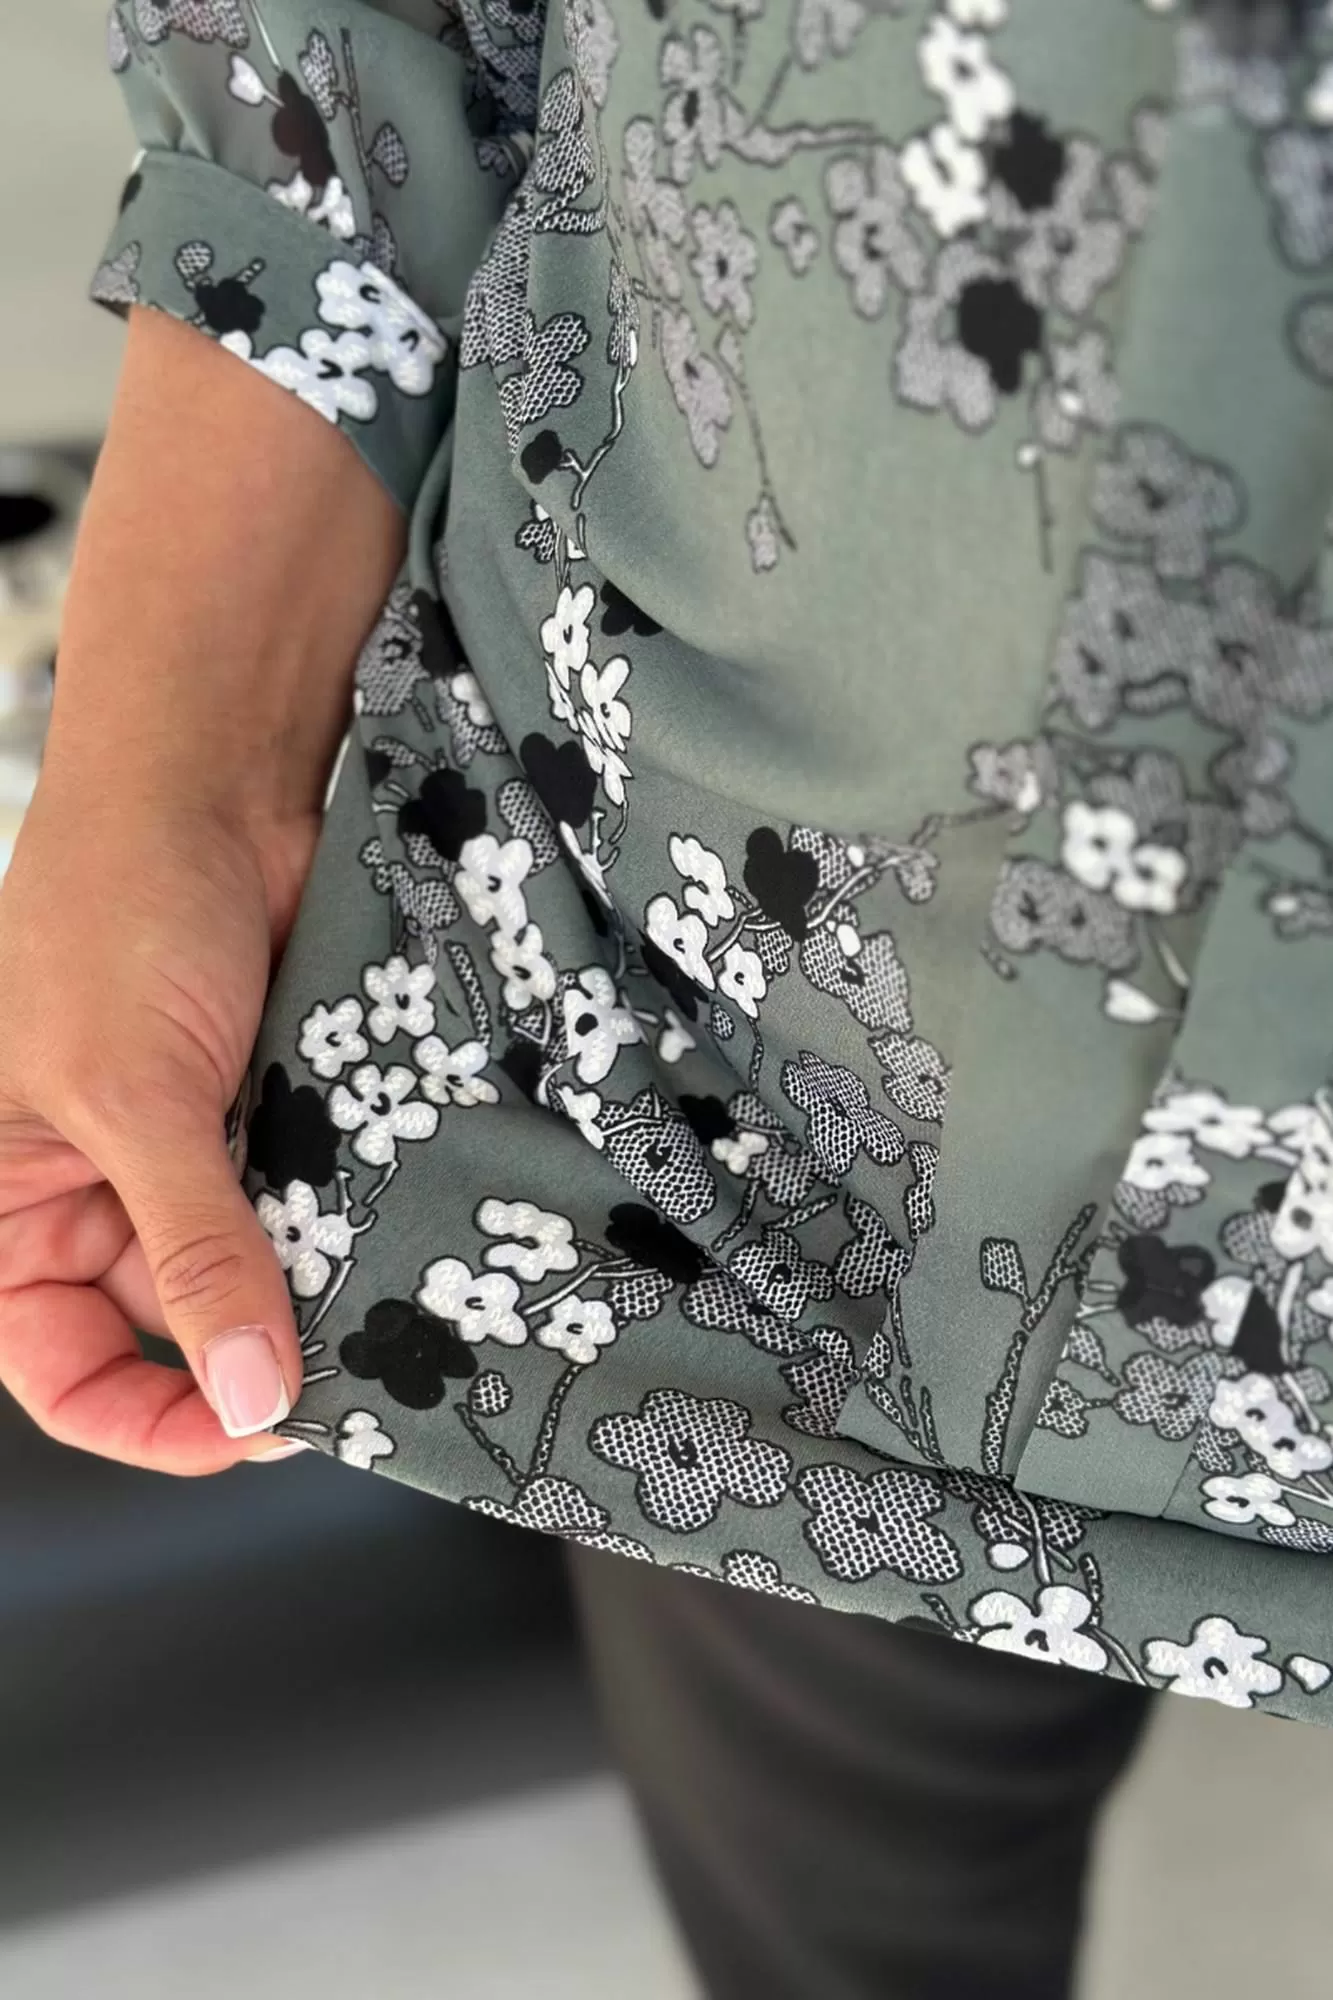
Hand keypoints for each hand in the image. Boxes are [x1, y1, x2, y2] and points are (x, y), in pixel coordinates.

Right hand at [0, 778, 319, 1471]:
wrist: (218, 782)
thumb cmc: (117, 913)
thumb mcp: (133, 1099)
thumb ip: (194, 1248)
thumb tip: (247, 1393)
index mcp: (10, 1206)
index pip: (67, 1370)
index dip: (151, 1419)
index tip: (252, 1427)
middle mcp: (99, 1196)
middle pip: (178, 1332)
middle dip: (256, 1354)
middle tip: (350, 1377)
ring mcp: (196, 1157)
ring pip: (266, 1274)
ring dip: (321, 1290)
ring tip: (387, 1305)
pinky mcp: (277, 1118)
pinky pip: (320, 1205)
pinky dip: (358, 1224)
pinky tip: (405, 1236)